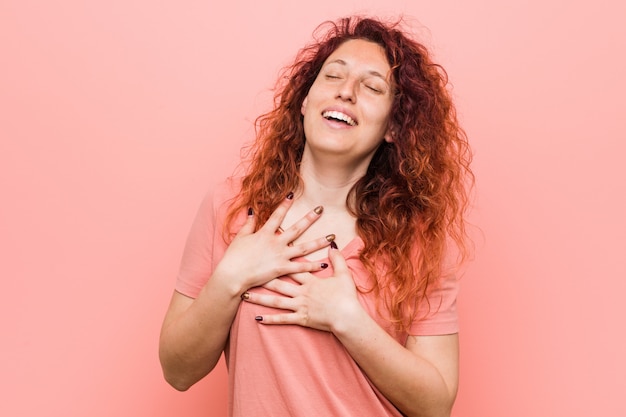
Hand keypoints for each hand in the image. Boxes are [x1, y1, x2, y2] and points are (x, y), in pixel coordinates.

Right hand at [212, 194, 332, 291]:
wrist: (232, 275)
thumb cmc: (234, 257)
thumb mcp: (240, 237)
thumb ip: (248, 224)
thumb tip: (252, 210)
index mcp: (264, 233)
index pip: (277, 215)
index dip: (285, 204)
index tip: (293, 193)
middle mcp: (275, 243)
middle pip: (297, 228)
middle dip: (310, 218)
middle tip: (321, 209)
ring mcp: (280, 256)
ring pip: (304, 248)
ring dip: (319, 242)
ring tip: (332, 237)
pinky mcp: (281, 269)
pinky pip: (300, 267)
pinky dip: (312, 266)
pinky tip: (324, 263)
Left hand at [241, 244, 363, 333]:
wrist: (348, 318)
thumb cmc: (347, 297)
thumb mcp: (344, 275)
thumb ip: (337, 260)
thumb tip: (333, 246)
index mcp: (311, 281)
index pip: (293, 266)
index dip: (281, 257)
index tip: (269, 251)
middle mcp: (302, 292)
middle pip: (279, 283)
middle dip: (262, 277)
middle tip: (248, 273)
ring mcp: (300, 306)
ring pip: (275, 301)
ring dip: (260, 298)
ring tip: (245, 295)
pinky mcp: (300, 319)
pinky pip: (282, 319)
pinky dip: (270, 319)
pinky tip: (258, 319)